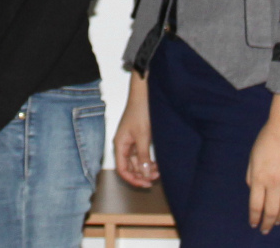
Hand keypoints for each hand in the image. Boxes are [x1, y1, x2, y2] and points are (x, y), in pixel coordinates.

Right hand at [112, 72, 156, 188]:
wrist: (145, 94)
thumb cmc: (140, 111)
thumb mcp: (143, 136)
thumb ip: (143, 155)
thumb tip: (144, 174)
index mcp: (120, 145)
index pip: (122, 169)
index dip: (133, 179)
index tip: (146, 184)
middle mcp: (124, 145)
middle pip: (130, 167)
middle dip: (142, 174)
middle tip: (156, 178)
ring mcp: (132, 142)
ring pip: (138, 161)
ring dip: (147, 168)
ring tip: (159, 171)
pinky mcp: (139, 138)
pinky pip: (142, 154)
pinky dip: (149, 160)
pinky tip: (158, 163)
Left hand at [245, 92, 279, 231]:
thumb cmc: (267, 138)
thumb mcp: (252, 156)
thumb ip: (251, 175)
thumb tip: (252, 190)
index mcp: (259, 177)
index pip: (256, 205)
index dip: (255, 218)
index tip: (254, 224)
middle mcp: (275, 182)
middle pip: (272, 211)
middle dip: (268, 223)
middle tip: (266, 229)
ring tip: (278, 221)